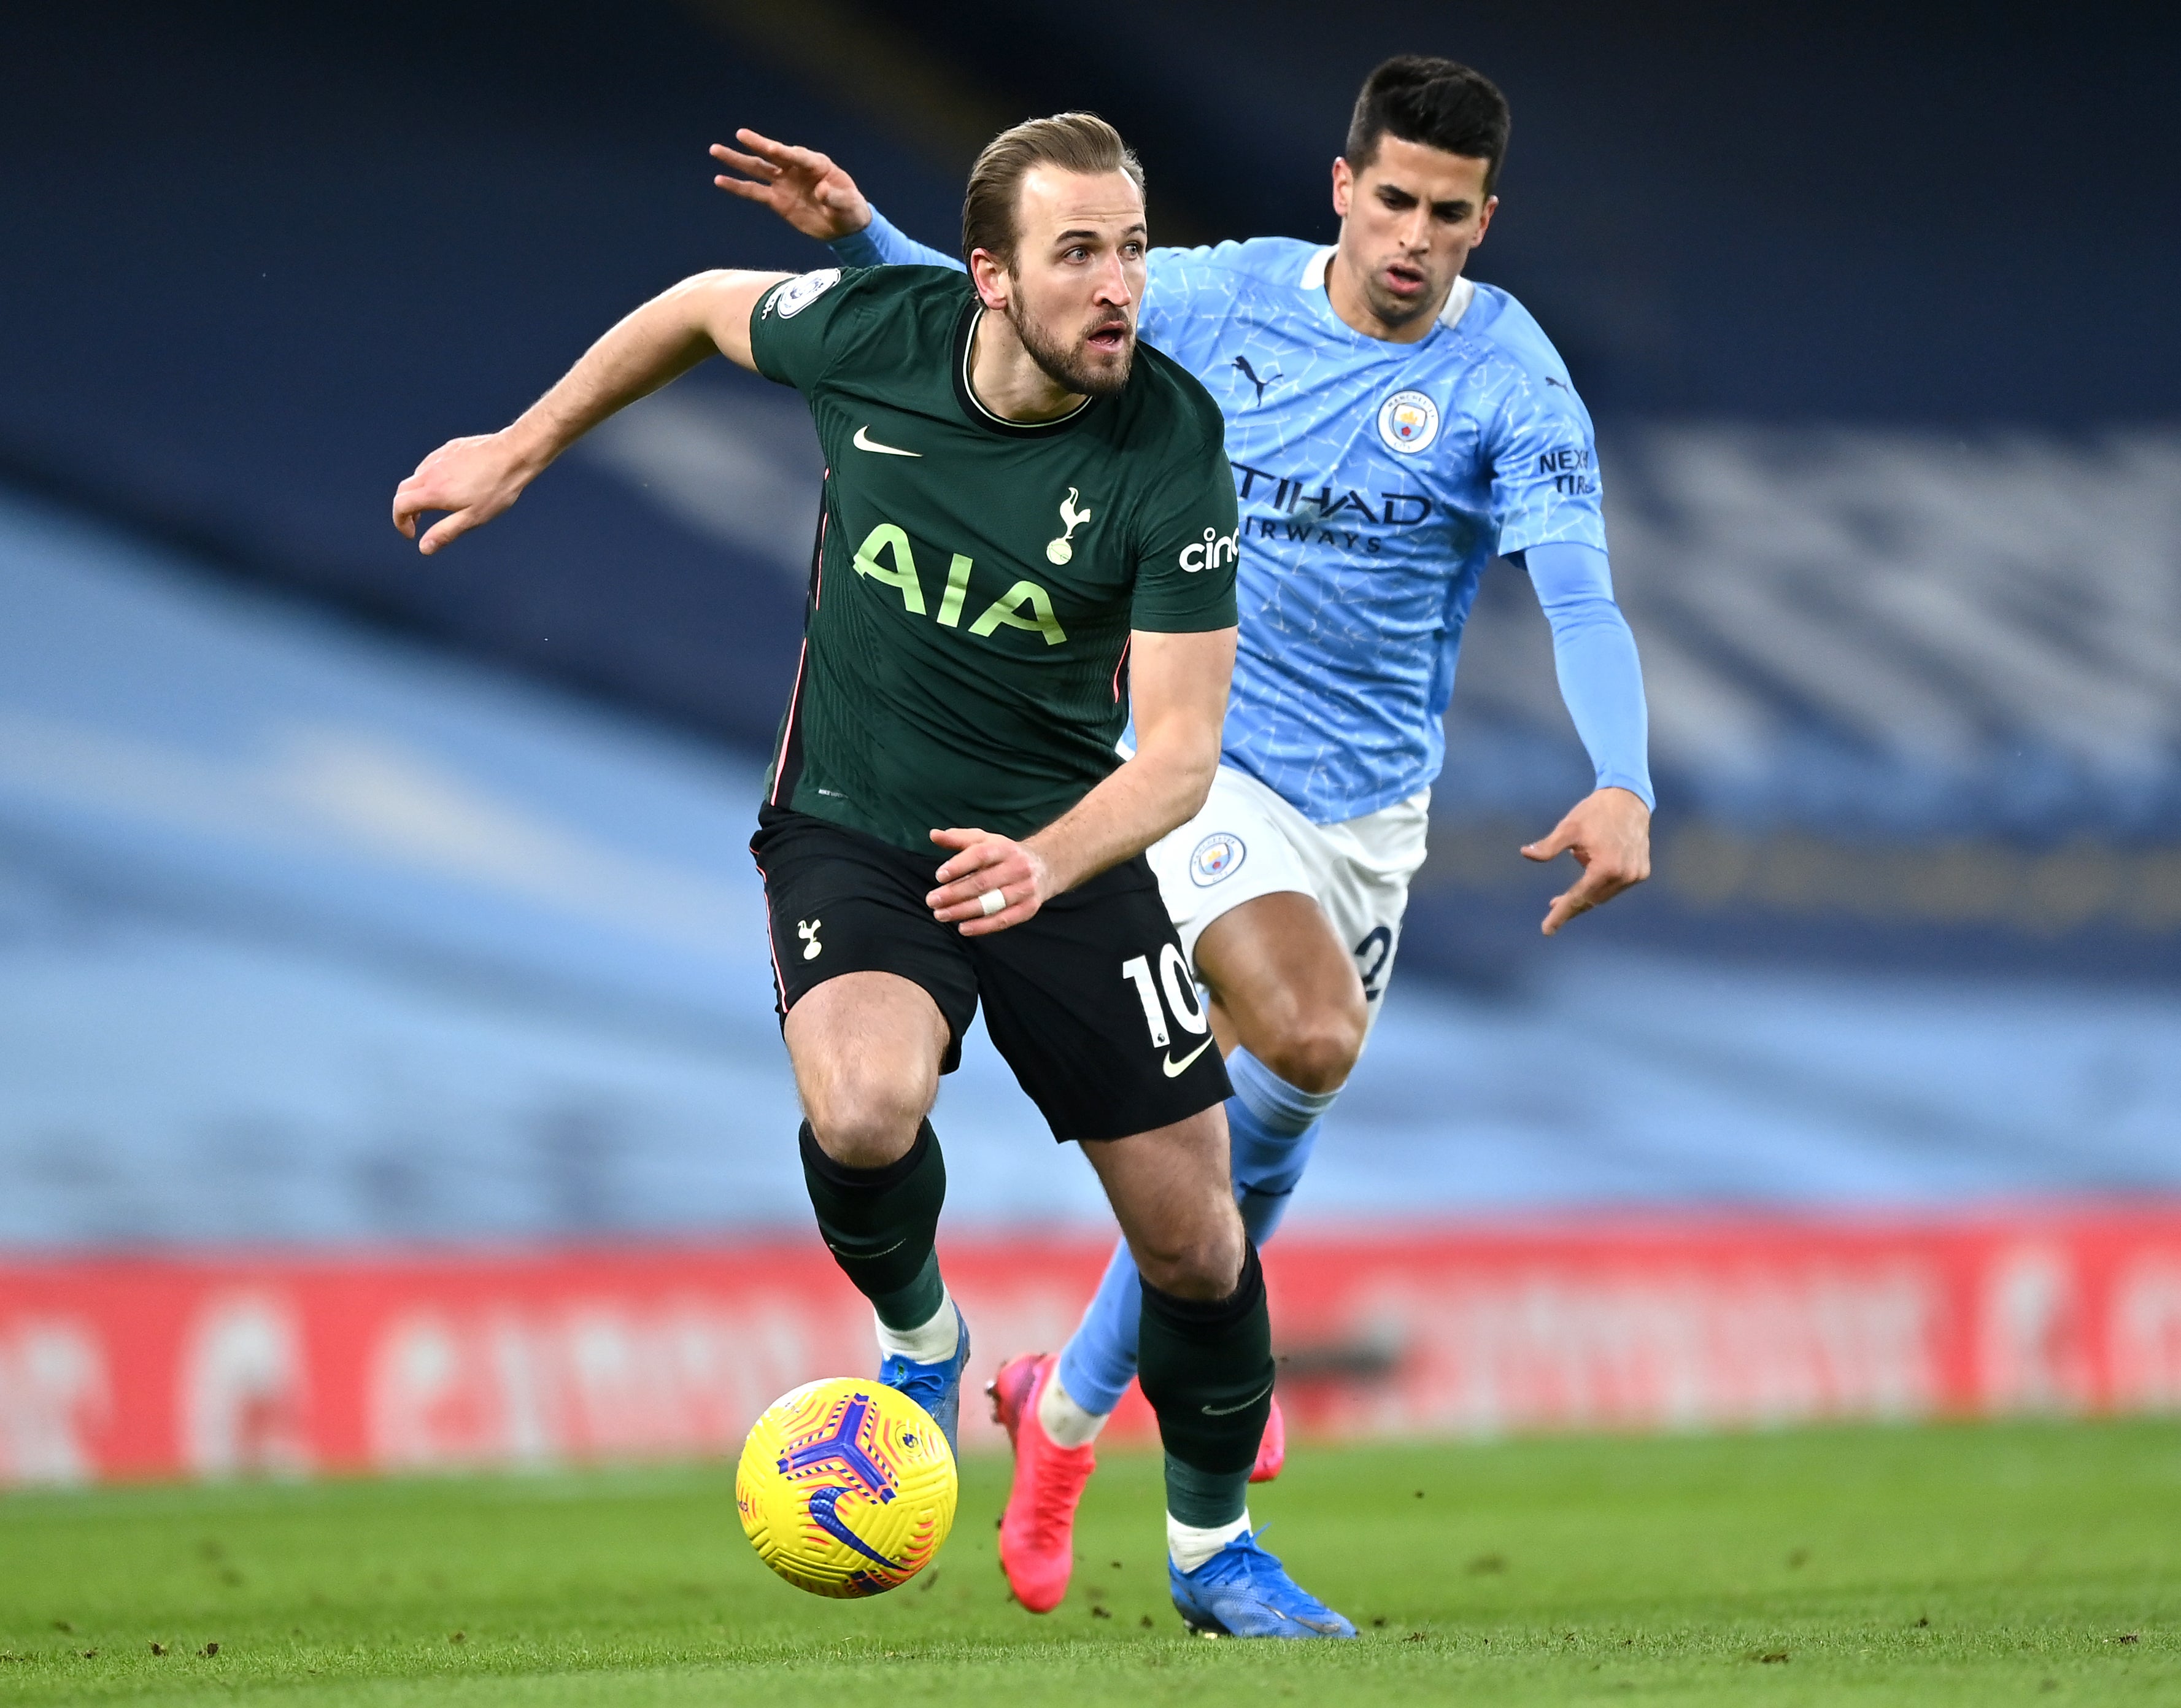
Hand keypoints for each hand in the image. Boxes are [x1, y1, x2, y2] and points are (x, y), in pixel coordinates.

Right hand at [391, 431, 539, 554]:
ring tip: (435, 504)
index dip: (400, 523)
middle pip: (404, 490)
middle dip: (406, 509)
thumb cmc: (497, 488)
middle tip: (418, 522)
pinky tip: (449, 483)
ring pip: (417, 475)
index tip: (411, 534)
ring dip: (418, 492)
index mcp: (433, 491)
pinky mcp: (450, 448)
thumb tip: (424, 547)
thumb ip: (445, 532)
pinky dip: (430, 477)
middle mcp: (430, 471)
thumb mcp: (473, 518)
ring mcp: (439, 457)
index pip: (400, 506)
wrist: (513, 454)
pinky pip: (431, 464)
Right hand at [710, 129, 871, 242]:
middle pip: (773, 155)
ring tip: (716, 150)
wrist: (845, 227)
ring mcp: (784, 183)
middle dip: (757, 144)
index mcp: (817, 165)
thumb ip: (837, 198)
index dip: (786, 153)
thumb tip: (822, 191)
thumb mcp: (849, 205)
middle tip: (740, 134)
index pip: (799, 156)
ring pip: (758, 169)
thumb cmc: (851, 210)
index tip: (772, 148)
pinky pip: (754, 192)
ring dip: (738, 160)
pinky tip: (720, 180)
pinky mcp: (777, 200)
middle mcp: (796, 169)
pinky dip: (737, 187)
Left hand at [926, 828, 1054, 935]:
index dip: (960, 865)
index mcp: (1004, 848)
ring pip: (992, 903)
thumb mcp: (984, 840)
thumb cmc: (1005, 854)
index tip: (939, 875)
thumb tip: (933, 835)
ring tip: (941, 915)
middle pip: (983, 882)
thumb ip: (958, 838)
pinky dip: (982, 926)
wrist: (1045, 866)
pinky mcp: (1028, 908)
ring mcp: (1024, 889)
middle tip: (932, 900)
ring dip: (964, 911)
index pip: (981, 855)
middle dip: (955, 893)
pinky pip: (1004, 920)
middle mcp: (1017, 867)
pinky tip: (963, 928)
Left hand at [1521, 786, 1651, 935]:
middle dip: (1571, 904)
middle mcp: (1624, 876)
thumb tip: (1525, 853)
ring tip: (1575, 873)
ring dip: (1586, 892)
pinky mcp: (1642, 871)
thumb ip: (1548, 846)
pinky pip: (1616, 886)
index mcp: (1605, 868)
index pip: (1577, 898)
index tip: (1546, 931)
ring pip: (1604, 895)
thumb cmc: (1594, 812)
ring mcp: (1636, 875)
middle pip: (1591, 899)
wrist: (1628, 798)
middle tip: (1552, 905)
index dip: (1561, 914)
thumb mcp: (1568, 828)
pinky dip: (1601, 884)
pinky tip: (1592, 868)